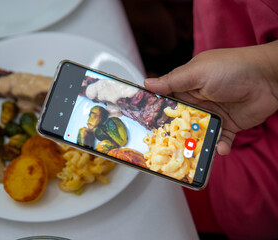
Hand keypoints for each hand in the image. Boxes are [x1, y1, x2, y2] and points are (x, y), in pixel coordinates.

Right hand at [144, 41, 277, 154]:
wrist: (269, 78)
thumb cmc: (232, 68)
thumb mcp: (198, 72)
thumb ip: (173, 81)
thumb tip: (146, 83)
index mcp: (186, 87)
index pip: (165, 101)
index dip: (155, 113)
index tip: (144, 126)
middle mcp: (196, 102)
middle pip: (178, 123)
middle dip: (173, 134)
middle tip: (165, 147)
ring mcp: (212, 115)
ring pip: (196, 134)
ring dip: (194, 144)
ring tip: (192, 154)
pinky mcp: (227, 126)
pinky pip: (218, 140)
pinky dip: (218, 147)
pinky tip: (220, 148)